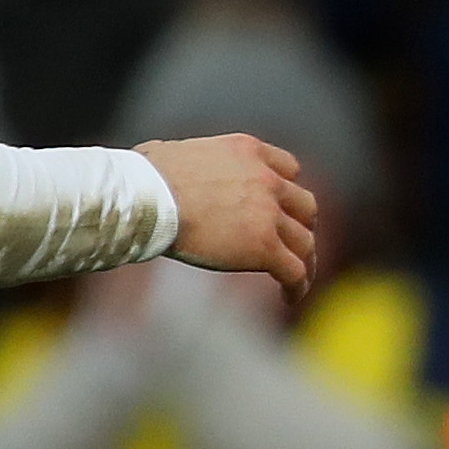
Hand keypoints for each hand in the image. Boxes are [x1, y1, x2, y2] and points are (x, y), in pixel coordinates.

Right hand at [139, 133, 321, 306]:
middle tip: (292, 244)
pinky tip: (289, 297)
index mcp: (248, 151)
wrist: (147, 196)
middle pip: (304, 205)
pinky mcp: (264, 246)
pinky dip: (297, 286)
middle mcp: (267, 178)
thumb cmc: (143, 176)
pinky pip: (294, 270)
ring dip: (305, 261)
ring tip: (298, 280)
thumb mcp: (176, 152)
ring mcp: (269, 212)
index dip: (288, 191)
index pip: (289, 169)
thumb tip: (159, 162)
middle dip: (301, 225)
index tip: (283, 207)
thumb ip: (187, 160)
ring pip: (304, 241)